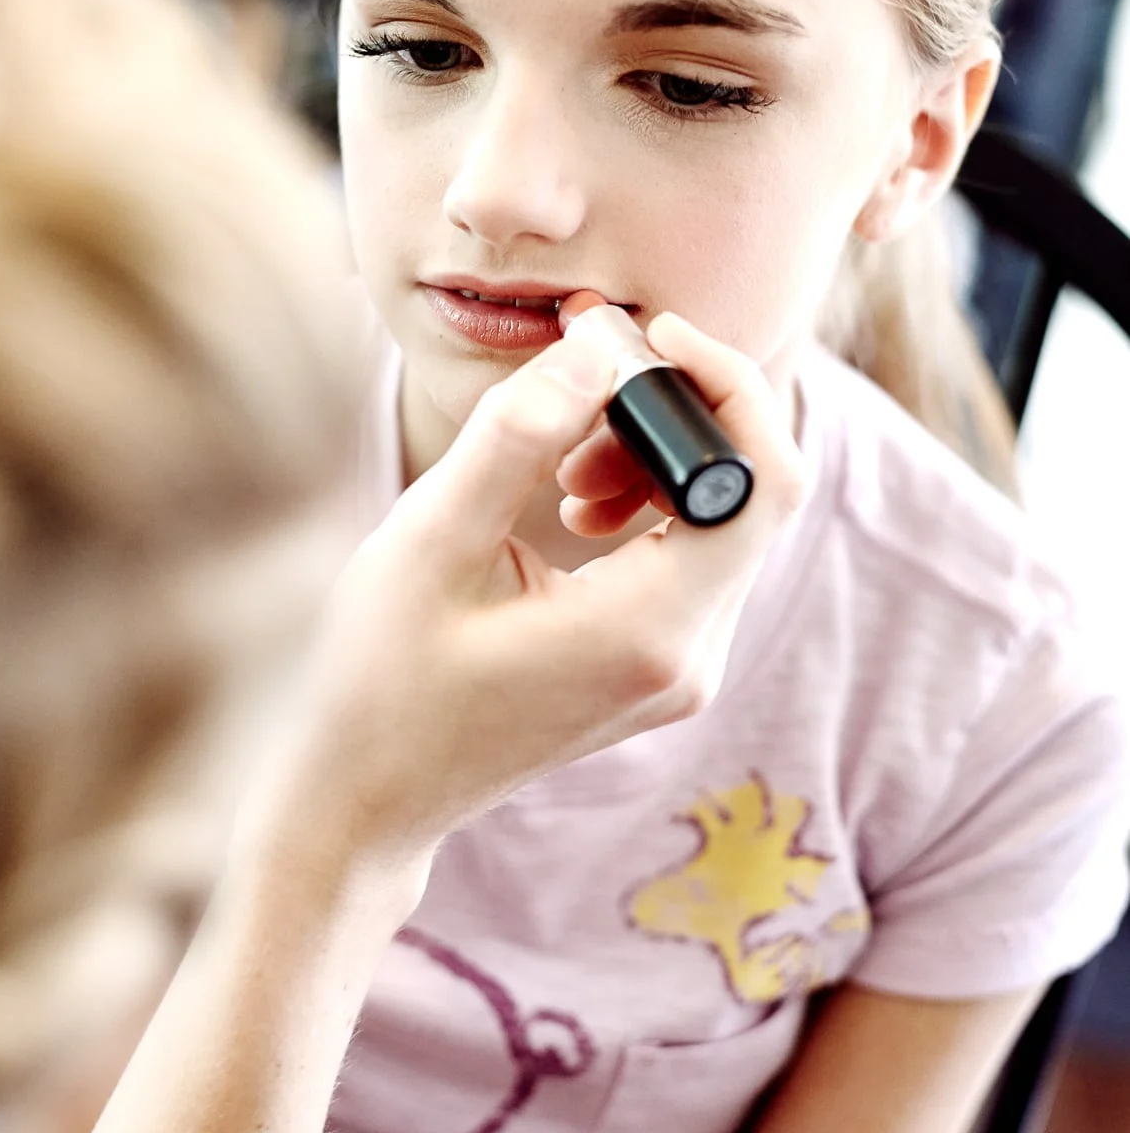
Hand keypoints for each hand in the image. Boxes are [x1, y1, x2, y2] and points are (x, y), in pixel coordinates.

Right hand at [265, 316, 803, 880]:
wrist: (370, 796)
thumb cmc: (382, 677)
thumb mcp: (431, 541)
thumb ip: (519, 434)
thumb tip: (599, 344)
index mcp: (649, 630)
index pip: (762, 480)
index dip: (724, 384)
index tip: (642, 336)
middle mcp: (690, 657)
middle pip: (754, 493)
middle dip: (680, 411)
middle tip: (586, 381)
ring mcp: (682, 670)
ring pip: (725, 519)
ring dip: (656, 456)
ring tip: (561, 463)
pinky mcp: (661, 667)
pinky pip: (694, 555)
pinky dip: (649, 502)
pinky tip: (570, 502)